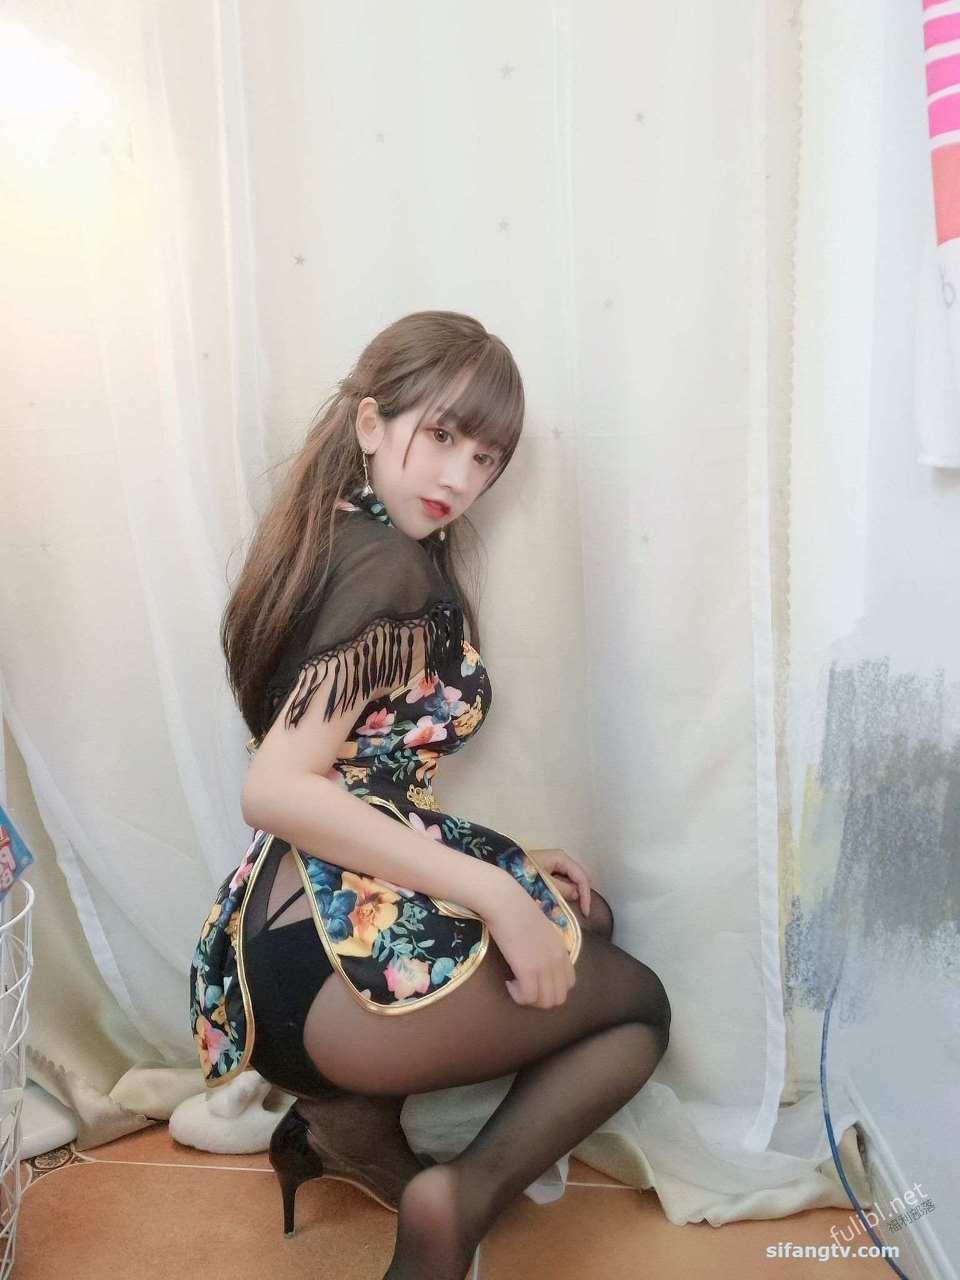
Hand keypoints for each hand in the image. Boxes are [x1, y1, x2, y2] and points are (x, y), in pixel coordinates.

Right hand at [483, 876, 576, 1008]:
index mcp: (562, 950)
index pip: (569, 983)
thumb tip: (538, 954)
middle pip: (559, 998)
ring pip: (546, 1002)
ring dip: (529, 999)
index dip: (552, 987)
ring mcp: (545, 967)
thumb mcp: (542, 929)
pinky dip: (518, 996)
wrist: (507, 903)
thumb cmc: (519, 910)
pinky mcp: (528, 970)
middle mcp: (558, 961)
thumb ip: (547, 945)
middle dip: (541, 998)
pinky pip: (528, 998)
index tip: (535, 979)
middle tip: (523, 986)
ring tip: (515, 984)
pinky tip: (509, 982)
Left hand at [526, 848, 591, 915]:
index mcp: (561, 858)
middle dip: (580, 894)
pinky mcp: (545, 871)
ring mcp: (551, 864)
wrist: (498, 874)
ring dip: (571, 895)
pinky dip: (562, 892)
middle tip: (580, 912)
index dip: (586, 895)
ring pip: (569, 880)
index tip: (585, 912)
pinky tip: (559, 902)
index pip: (581, 876)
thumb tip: (576, 894)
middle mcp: (558, 859)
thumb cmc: (521, 876)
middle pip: (577, 877)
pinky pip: (559, 882)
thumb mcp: (544, 884)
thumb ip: (562, 889)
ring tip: (569, 910)